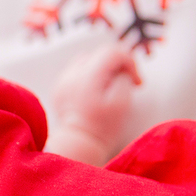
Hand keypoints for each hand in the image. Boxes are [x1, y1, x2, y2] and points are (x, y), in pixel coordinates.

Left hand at [48, 45, 141, 163]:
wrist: (78, 143)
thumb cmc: (103, 126)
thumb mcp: (122, 103)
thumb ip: (123, 79)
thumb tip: (121, 70)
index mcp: (89, 76)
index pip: (112, 52)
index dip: (129, 62)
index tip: (136, 82)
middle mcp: (72, 74)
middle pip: (100, 54)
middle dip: (117, 66)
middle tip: (126, 85)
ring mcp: (63, 80)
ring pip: (86, 60)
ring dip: (102, 69)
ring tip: (109, 88)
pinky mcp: (59, 88)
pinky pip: (76, 72)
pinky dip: (88, 77)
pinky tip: (93, 94)